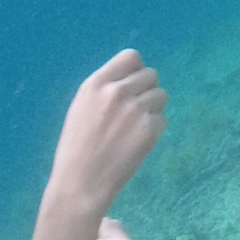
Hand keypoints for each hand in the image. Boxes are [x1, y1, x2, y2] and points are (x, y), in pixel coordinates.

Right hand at [45, 50, 166, 219]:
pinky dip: (154, 130)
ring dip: (153, 109)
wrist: (81, 183)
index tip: (132, 86)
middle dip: (146, 91)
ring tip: (135, 128)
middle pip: (151, 75)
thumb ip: (105, 90)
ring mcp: (135, 110)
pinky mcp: (149, 129)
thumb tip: (131, 80)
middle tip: (135, 112)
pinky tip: (137, 143)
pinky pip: (163, 120)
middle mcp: (117, 91)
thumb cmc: (76, 149)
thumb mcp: (82, 108)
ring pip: (161, 95)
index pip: (131, 57)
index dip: (135, 71)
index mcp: (96, 84)